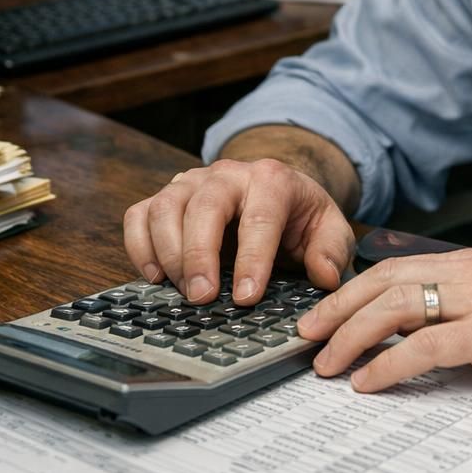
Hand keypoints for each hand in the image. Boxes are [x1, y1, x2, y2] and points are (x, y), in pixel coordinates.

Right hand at [122, 159, 355, 304]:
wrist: (276, 191)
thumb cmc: (301, 215)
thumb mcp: (330, 229)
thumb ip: (332, 251)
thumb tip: (324, 276)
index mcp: (272, 179)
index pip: (260, 217)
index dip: (253, 259)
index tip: (248, 297)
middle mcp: (227, 174)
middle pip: (204, 207)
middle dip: (200, 255)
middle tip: (203, 298)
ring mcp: (192, 183)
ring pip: (165, 207)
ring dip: (169, 254)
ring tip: (183, 293)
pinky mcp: (167, 197)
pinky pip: (139, 215)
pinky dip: (140, 246)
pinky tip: (156, 277)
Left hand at [295, 249, 471, 392]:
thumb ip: (470, 306)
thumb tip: (427, 333)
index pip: (393, 268)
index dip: (350, 290)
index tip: (321, 314)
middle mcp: (470, 274)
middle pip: (383, 284)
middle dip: (337, 311)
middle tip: (305, 338)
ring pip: (396, 309)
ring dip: (352, 337)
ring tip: (327, 366)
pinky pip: (426, 346)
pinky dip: (390, 365)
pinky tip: (369, 383)